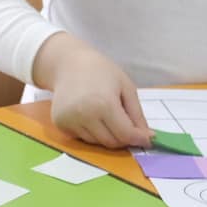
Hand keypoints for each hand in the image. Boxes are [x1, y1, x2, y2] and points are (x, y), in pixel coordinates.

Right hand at [35, 34, 150, 148]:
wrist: (69, 64)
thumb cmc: (102, 71)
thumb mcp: (126, 87)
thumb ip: (137, 114)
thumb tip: (147, 137)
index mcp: (104, 104)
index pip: (125, 134)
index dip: (139, 139)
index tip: (147, 139)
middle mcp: (84, 115)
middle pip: (111, 142)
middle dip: (123, 139)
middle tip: (127, 127)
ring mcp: (69, 121)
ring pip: (96, 142)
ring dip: (106, 135)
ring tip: (106, 118)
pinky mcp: (59, 124)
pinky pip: (81, 138)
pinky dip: (91, 133)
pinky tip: (90, 117)